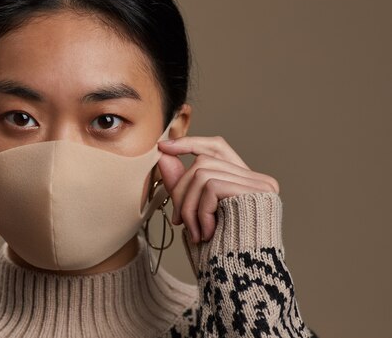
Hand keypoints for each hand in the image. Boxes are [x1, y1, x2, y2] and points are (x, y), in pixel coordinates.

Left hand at [157, 136, 279, 243]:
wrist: (240, 281)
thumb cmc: (219, 253)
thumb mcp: (194, 213)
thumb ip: (182, 185)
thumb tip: (163, 154)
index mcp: (245, 183)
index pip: (216, 146)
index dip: (189, 143)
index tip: (162, 147)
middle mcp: (258, 180)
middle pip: (203, 162)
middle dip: (181, 190)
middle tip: (178, 221)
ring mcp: (260, 185)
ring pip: (203, 173)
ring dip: (188, 205)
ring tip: (193, 233)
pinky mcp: (256, 193)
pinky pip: (211, 186)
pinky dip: (200, 211)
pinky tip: (206, 233)